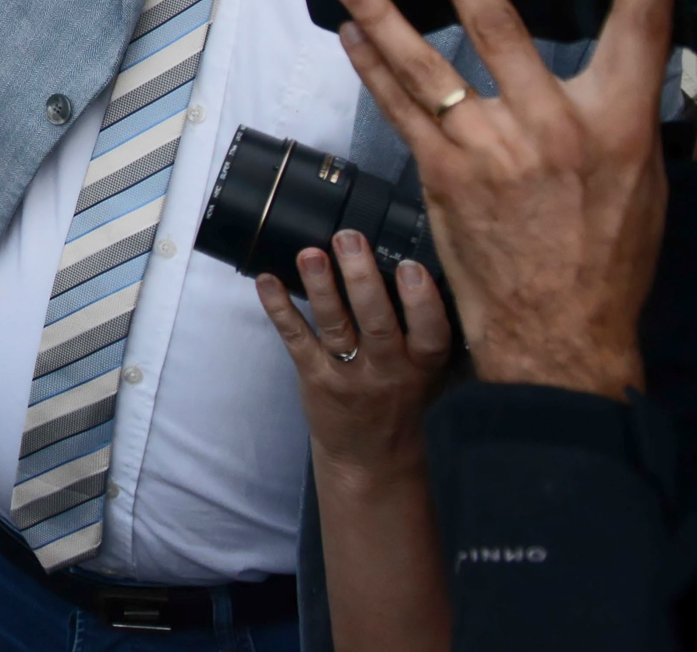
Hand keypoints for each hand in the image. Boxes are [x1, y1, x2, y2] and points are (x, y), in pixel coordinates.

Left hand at [256, 232, 451, 482]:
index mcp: (422, 365)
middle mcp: (387, 370)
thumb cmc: (401, 401)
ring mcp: (348, 374)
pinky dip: (279, 308)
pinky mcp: (314, 376)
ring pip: (335, 326)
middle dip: (362, 279)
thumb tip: (430, 267)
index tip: (409, 265)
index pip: (430, 333)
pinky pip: (296, 339)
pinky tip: (267, 281)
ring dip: (321, 287)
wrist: (370, 457)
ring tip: (310, 253)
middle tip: (349, 238)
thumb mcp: (428, 373)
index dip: (421, 301)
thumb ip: (426, 331)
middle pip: (377, 322)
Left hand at [330, 0, 676, 399]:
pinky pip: (397, 108)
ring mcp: (488, 149)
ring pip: (425, 63)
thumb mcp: (640, 179)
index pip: (640, 25)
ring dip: (382, 14)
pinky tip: (352, 39)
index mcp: (615, 123)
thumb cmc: (606, 258)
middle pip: (498, 24)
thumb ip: (618, 115)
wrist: (561, 332)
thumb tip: (619, 67)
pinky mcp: (442, 174)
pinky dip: (371, 68)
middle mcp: (549, 126)